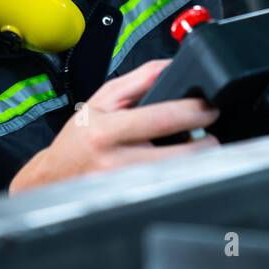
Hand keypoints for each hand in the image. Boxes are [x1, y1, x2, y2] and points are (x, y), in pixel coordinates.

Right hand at [8, 58, 219, 193]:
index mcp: (106, 131)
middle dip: (205, 143)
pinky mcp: (132, 203)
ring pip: (176, 177)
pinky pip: (167, 190)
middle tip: (212, 132)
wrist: (56, 175)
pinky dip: (180, 177)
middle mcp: (115, 163)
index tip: (209, 108)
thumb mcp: (102, 99)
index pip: (160, 119)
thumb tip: (171, 66)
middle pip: (177, 155)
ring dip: (196, 162)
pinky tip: (178, 167)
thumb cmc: (79, 136)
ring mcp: (124, 188)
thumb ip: (138, 80)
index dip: (192, 112)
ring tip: (198, 149)